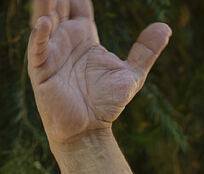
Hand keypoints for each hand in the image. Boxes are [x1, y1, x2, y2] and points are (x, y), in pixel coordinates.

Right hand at [26, 0, 170, 147]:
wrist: (89, 131)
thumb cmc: (105, 104)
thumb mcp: (131, 74)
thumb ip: (146, 51)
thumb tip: (166, 28)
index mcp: (84, 37)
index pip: (79, 6)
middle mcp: (65, 40)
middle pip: (59, 7)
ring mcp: (52, 54)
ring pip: (45, 21)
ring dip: (46, 6)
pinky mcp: (41, 71)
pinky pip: (38, 49)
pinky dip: (40, 35)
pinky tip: (45, 23)